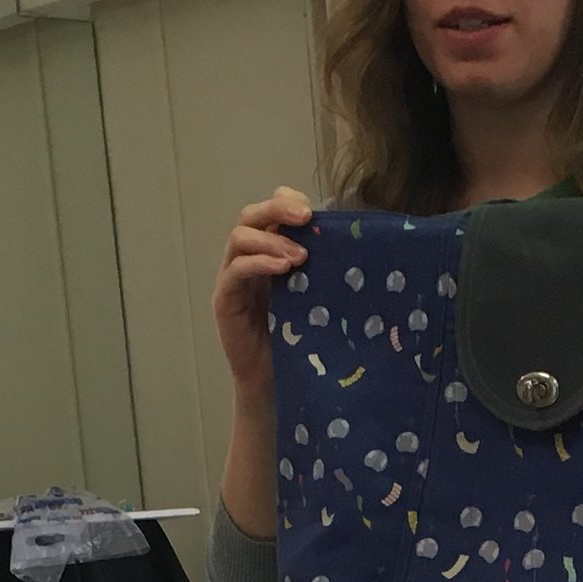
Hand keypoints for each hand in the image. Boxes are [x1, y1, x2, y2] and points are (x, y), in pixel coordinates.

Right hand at [212, 186, 312, 401]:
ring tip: (299, 256)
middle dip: (278, 209)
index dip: (287, 201)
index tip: (314, 211)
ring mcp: (233, 277)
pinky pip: (236, 270)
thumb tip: (358, 241)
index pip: (271, 210)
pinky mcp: (224, 299)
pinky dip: (259, 262)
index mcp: (269, 250)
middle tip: (306, 217)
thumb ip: (323, 267)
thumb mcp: (316, 294)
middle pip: (251, 215)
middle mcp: (248, 258)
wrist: (275, 380)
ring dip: (272, 240)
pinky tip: (283, 269)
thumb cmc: (299, 337)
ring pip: (240, 237)